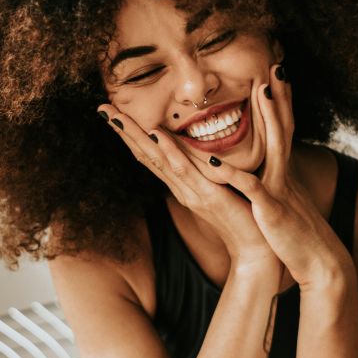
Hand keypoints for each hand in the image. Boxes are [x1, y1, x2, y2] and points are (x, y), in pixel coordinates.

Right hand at [96, 85, 280, 272]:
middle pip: (146, 155)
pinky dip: (170, 152)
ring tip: (117, 116)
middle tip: (102, 108)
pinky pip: (186, 171)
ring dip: (137, 137)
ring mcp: (192, 192)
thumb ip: (207, 171)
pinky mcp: (209, 197)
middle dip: (124, 131)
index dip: (132, 135)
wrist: (256, 248)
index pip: (151, 155)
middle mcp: (181, 188)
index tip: (114, 113)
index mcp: (183, 185)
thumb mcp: (220, 188)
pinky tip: (158, 135)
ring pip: (158, 160)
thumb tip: (199, 151)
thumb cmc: (242, 216)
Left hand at [214, 64, 355, 293]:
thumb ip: (275, 185)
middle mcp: (283, 175)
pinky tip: (214, 159)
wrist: (320, 263)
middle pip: (284, 128)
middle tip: (277, 66)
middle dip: (281, 97)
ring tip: (262, 91)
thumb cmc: (297, 235)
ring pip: (275, 147)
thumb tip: (267, 173)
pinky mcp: (271, 209)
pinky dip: (232, 174)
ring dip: (270, 118)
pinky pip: (251, 187)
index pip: (282, 132)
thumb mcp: (285, 203)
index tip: (276, 78)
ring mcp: (279, 189)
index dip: (280, 105)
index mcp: (282, 174)